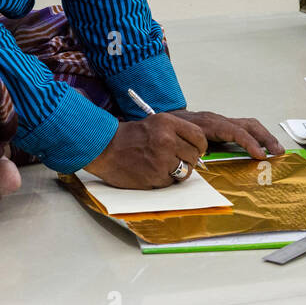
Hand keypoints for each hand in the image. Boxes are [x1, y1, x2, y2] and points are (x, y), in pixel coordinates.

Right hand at [82, 113, 207, 188]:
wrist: (106, 148)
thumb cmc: (129, 136)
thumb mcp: (155, 122)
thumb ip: (177, 132)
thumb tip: (198, 147)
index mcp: (168, 123)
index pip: (199, 137)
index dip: (200, 146)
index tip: (196, 149)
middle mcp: (167, 140)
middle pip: (194, 155)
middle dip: (189, 159)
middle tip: (177, 159)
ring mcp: (162, 159)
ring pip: (186, 170)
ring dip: (179, 171)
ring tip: (166, 165)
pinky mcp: (156, 176)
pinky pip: (173, 182)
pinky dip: (166, 179)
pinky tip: (154, 171)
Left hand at [167, 109, 283, 159]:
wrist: (169, 119)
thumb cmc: (176, 132)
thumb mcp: (183, 142)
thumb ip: (195, 152)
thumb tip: (205, 166)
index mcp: (210, 124)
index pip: (235, 131)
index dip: (249, 143)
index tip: (260, 155)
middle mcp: (220, 120)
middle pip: (249, 125)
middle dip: (266, 138)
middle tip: (278, 152)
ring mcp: (224, 122)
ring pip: (250, 125)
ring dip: (265, 137)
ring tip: (277, 151)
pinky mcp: (226, 126)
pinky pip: (246, 128)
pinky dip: (258, 137)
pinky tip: (264, 148)